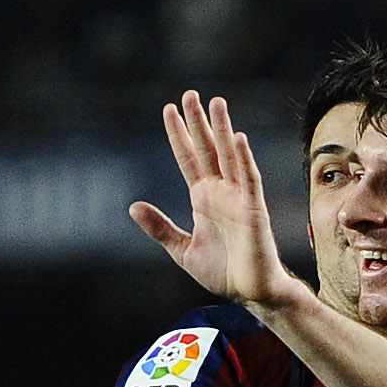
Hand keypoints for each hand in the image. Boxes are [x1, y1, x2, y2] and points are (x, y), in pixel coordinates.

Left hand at [128, 92, 298, 310]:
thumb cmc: (222, 271)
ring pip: (229, 156)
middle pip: (208, 148)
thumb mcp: (182, 249)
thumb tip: (133, 206)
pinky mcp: (254, 209)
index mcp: (203, 198)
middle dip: (198, 122)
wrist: (249, 292)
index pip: (189, 158)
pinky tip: (236, 138)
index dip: (179, 134)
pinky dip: (243, 158)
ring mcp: (238, 197)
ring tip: (216, 102)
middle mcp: (221, 191)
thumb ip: (160, 227)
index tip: (168, 109)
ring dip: (222, 129)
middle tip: (190, 93)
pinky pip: (249, 179)